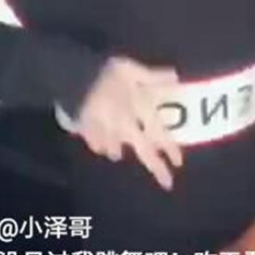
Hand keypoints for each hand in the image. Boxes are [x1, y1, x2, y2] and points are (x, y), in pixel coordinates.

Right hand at [74, 56, 181, 189]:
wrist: (75, 79)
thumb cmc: (107, 73)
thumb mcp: (133, 70)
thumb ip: (154, 76)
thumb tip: (176, 77)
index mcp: (139, 110)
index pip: (159, 132)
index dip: (170, 147)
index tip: (179, 163)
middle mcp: (126, 126)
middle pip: (143, 150)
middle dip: (156, 167)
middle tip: (167, 184)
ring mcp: (106, 132)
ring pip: (115, 149)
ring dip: (118, 151)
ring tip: (117, 154)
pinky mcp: (87, 132)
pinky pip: (94, 143)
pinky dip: (98, 144)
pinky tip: (99, 144)